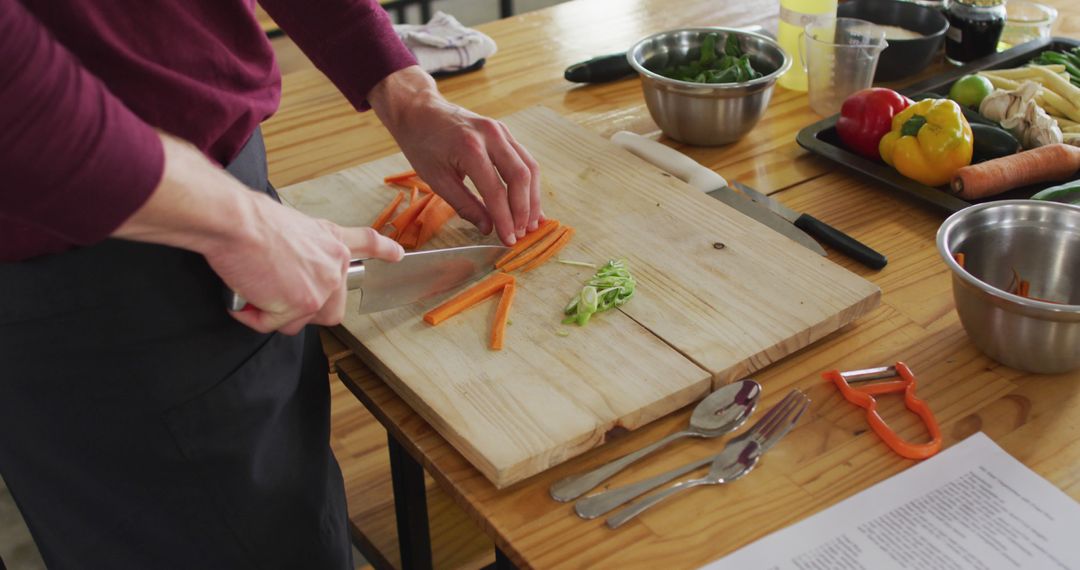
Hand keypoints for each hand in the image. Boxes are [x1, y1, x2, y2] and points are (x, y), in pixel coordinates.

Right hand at [211, 196, 403, 333]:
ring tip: (253, 284)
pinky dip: (252, 315)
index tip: (397, 255)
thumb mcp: (292, 227)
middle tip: (271, 289)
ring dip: (270, 312)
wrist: (238, 223)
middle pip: (327, 309)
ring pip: (297, 321)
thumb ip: (305, 251)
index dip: (382, 251)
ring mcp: (323, 287)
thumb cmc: (252, 221)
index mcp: (331, 241)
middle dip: (298, 310)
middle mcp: (335, 265)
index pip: (366, 244)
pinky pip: (271, 324)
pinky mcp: (304, 304)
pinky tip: (245, 292)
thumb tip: (290, 271)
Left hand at [369, 66, 541, 245]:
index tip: (509, 240)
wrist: (419, 111)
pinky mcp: (505, 132)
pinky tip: (530, 202)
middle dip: (524, 209)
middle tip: (522, 233)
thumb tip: (488, 228)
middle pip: (520, 176)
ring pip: (529, 167)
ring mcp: (501, 131)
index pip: (496, 190)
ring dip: (533, 197)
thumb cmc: (422, 144)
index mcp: (470, 148)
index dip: (505, 218)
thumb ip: (464, 204)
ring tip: (531, 223)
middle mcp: (491, 136)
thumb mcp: (436, 179)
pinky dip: (529, 183)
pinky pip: (524, 159)